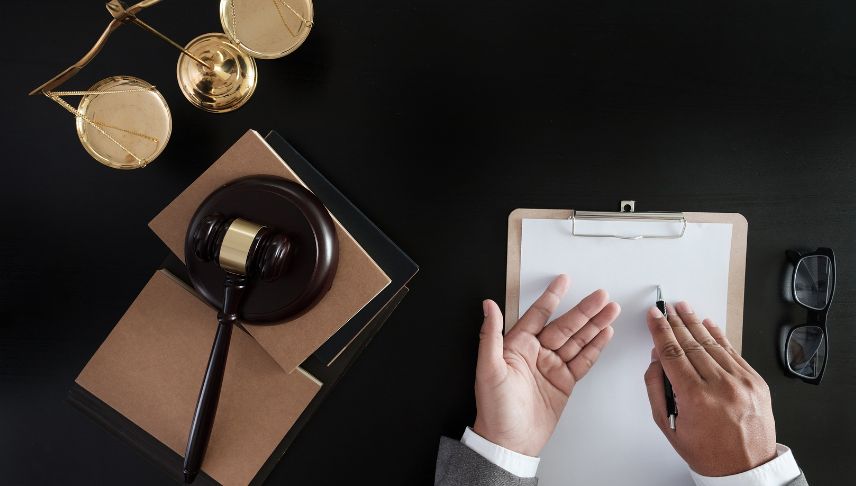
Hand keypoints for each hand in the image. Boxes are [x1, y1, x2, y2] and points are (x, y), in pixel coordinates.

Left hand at [473, 275, 619, 455]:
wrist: (509, 443)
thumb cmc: (494, 409)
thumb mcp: (488, 369)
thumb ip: (490, 335)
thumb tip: (488, 305)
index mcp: (517, 346)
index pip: (538, 314)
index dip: (552, 296)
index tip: (563, 280)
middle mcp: (536, 353)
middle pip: (565, 325)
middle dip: (584, 310)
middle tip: (601, 296)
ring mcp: (552, 367)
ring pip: (577, 340)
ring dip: (594, 325)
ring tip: (610, 310)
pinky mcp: (564, 382)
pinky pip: (583, 360)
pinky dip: (595, 347)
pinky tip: (605, 334)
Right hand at [644, 301, 776, 476]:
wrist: (745, 467)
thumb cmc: (707, 452)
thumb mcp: (668, 425)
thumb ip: (656, 389)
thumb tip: (656, 360)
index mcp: (695, 398)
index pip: (672, 352)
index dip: (660, 330)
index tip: (654, 316)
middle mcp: (721, 386)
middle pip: (691, 343)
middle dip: (675, 323)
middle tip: (666, 308)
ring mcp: (741, 382)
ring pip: (713, 344)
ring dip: (695, 323)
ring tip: (683, 308)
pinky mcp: (755, 382)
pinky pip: (733, 352)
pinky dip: (719, 336)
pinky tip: (708, 324)